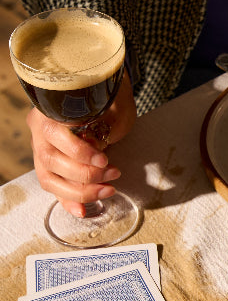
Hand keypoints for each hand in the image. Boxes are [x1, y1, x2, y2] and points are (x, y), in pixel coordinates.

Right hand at [26, 71, 135, 215]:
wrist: (100, 89)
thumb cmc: (109, 97)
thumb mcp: (115, 104)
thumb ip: (106, 126)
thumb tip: (98, 150)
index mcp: (50, 109)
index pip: (55, 135)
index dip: (80, 152)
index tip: (104, 159)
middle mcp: (39, 128)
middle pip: (52, 161)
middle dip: (86, 175)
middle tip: (113, 174)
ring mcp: (41, 146)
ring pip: (49, 178)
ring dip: (80, 191)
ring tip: (108, 190)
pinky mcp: (49, 162)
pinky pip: (52, 186)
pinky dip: (68, 200)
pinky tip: (83, 211)